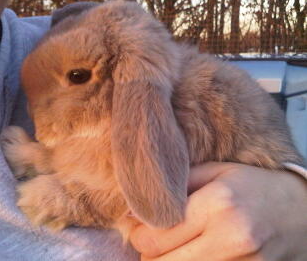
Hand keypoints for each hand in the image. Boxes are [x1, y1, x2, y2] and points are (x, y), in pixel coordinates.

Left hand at [130, 162, 306, 260]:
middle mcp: (229, 238)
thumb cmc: (250, 186)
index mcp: (216, 204)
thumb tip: (135, 210)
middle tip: (149, 238)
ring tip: (169, 247)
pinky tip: (188, 254)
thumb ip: (176, 186)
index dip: (137, 233)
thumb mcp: (214, 172)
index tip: (137, 226)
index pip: (154, 236)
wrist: (298, 210)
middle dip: (147, 253)